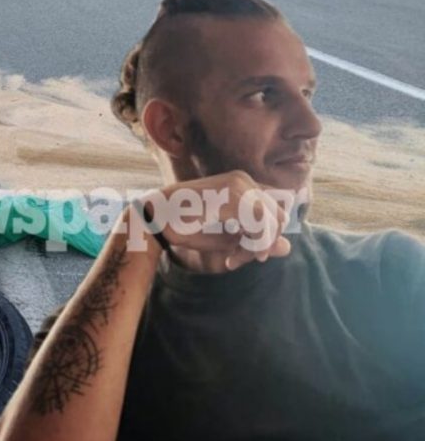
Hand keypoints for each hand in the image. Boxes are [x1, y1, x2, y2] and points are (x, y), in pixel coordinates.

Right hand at [135, 170, 291, 269]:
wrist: (153, 219)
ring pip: (271, 224)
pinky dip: (249, 249)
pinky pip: (259, 228)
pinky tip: (230, 259)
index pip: (276, 212)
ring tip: (233, 261)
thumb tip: (287, 248)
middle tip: (239, 260)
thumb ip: (256, 240)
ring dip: (256, 249)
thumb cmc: (184, 226)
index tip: (244, 254)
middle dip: (263, 244)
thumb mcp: (226, 237)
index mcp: (244, 184)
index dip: (266, 237)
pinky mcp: (233, 197)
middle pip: (278, 218)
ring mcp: (240, 185)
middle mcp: (245, 180)